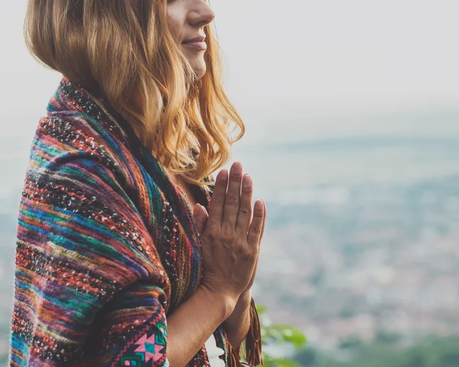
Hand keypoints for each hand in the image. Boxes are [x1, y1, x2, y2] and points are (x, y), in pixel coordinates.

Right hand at [193, 162, 266, 301]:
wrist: (219, 292)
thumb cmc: (207, 268)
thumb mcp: (198, 246)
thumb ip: (200, 225)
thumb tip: (199, 205)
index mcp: (211, 232)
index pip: (218, 203)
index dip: (221, 186)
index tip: (224, 171)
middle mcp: (226, 234)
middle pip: (232, 203)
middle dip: (235, 182)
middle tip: (238, 164)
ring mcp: (240, 242)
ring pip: (244, 212)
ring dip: (247, 193)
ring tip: (248, 176)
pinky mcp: (252, 251)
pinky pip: (256, 229)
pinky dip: (259, 215)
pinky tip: (260, 201)